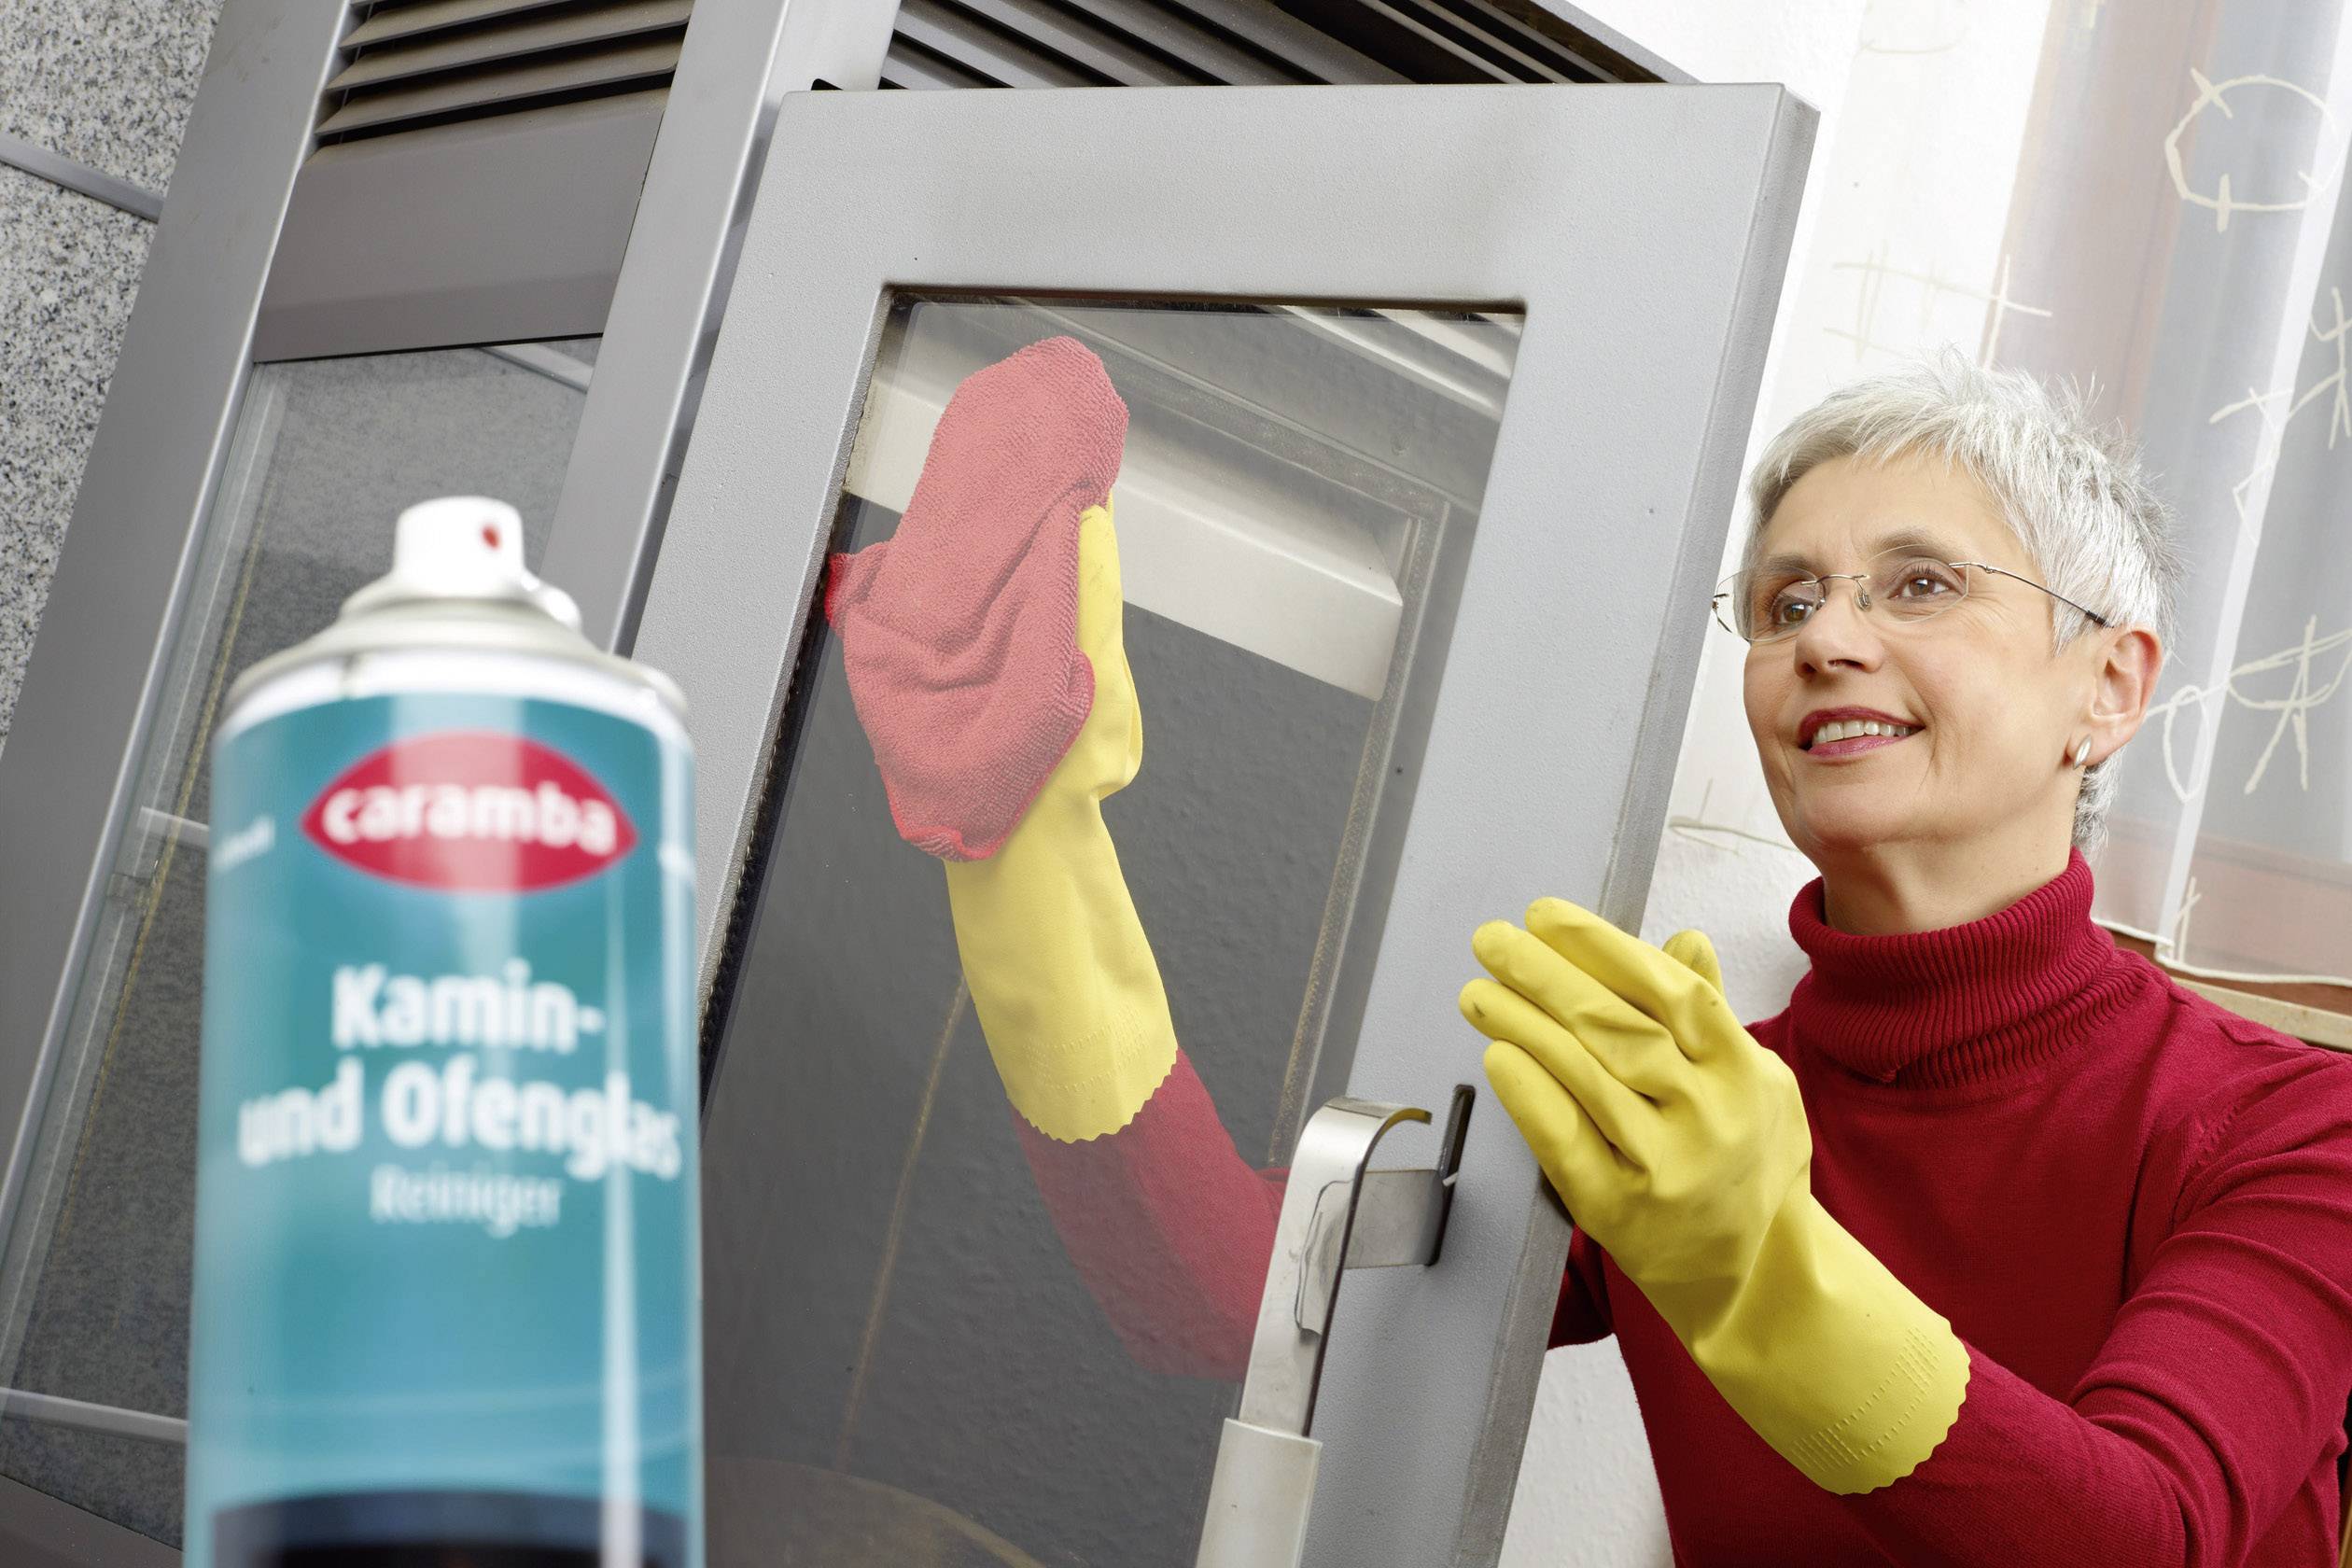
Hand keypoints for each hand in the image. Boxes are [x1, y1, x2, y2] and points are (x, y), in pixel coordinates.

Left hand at [1460, 900, 1809, 1313]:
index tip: (1546, 915)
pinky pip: (1565, 1142)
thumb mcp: (1757, 1083)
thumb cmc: (1748, 1164)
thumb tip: (1684, 939)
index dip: (1604, 947)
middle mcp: (1710, 1117)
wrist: (1758, 1279)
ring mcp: (1665, 1168)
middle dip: (1547, 975)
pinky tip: (1497, 1056)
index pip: (1671, 991)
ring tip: (1478, 990)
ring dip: (1523, 1024)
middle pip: (1617, 1028)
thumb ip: (1713, 1012)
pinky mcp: (1619, 1213)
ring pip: (1585, 1077)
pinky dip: (1530, 1096)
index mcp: (1745, 1071)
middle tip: (1493, 938)